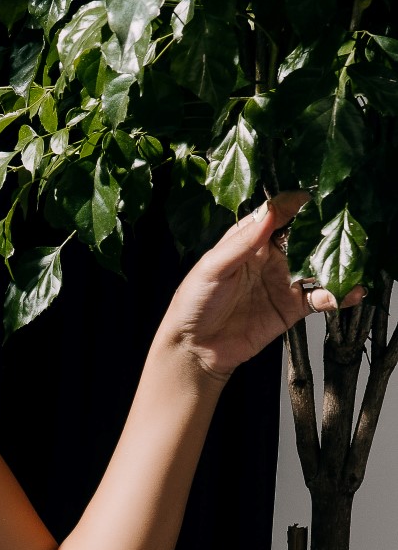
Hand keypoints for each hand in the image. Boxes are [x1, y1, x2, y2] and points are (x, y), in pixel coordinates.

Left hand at [157, 191, 365, 388]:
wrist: (195, 349)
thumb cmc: (194, 303)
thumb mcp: (213, 267)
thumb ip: (243, 241)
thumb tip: (269, 212)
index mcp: (249, 240)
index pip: (279, 214)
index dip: (298, 205)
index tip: (317, 200)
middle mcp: (271, 257)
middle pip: (306, 237)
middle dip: (327, 232)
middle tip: (346, 228)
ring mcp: (284, 281)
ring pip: (319, 266)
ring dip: (337, 263)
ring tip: (354, 261)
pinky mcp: (293, 307)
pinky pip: (321, 297)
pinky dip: (338, 294)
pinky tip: (349, 291)